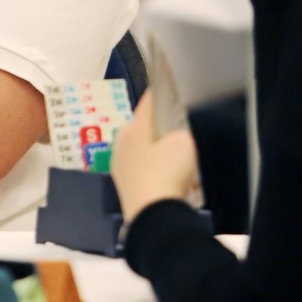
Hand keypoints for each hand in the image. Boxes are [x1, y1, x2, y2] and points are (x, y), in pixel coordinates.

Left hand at [110, 96, 198, 225]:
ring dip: (152, 146)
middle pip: (141, 126)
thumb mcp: (183, 141)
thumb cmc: (167, 171)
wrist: (153, 214)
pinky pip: (138, 166)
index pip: (148, 103)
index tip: (167, 87)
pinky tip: (162, 174)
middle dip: (156, 124)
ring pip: (138, 146)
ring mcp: (118, 164)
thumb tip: (174, 134)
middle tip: (175, 127)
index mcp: (133, 126)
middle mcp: (121, 142)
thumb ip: (179, 131)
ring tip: (171, 153)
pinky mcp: (123, 184)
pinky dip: (149, 166)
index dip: (160, 94)